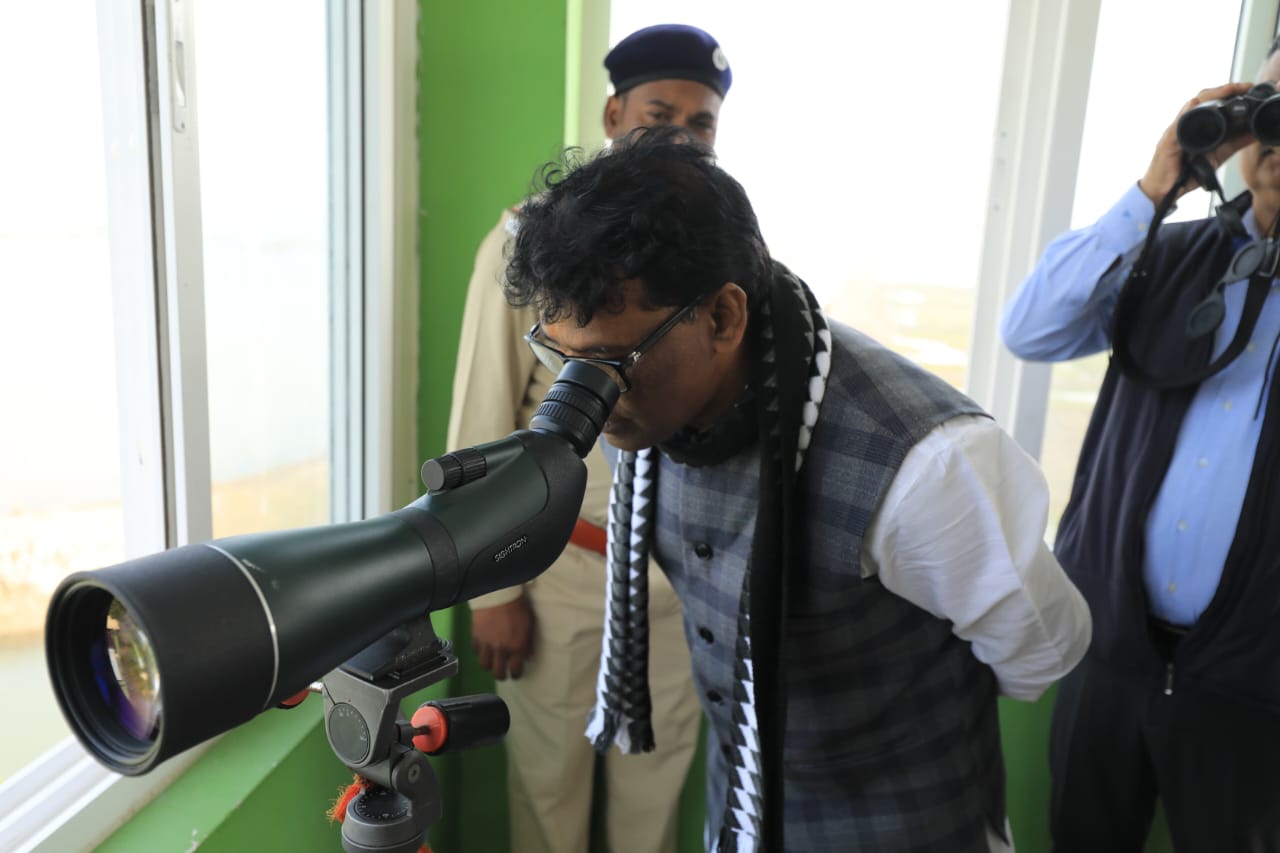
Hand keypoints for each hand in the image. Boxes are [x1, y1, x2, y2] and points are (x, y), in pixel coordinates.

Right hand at [470, 594, 535, 679]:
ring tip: (492, 661)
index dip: (516, 674)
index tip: (515, 673)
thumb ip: (527, 643)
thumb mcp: (528, 624)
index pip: (515, 670)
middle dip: (501, 675)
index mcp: (517, 646)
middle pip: (498, 673)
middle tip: (503, 673)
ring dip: (489, 665)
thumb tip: (525, 656)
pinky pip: (476, 651)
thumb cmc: (517, 606)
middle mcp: (501, 649)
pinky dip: (480, 651)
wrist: (498, 592)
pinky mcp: (475, 636)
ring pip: (484, 665)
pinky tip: (484, 647)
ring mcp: (486, 644)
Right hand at [1140, 81, 1257, 202]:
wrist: (1164, 191)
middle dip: (1223, 90)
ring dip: (1209, 96)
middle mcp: (1185, 125)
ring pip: (1190, 107)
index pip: (1211, 102)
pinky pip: (1176, 126)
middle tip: (1243, 86)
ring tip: (1227, 88)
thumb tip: (1255, 133)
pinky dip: (1184, 114)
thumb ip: (1234, 144)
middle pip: (1202, 99)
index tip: (1247, 88)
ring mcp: (1175, 132)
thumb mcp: (1217, 156)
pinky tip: (1193, 105)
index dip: (1229, 92)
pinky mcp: (1167, 142)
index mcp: (1196, 126)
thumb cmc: (1185, 173)